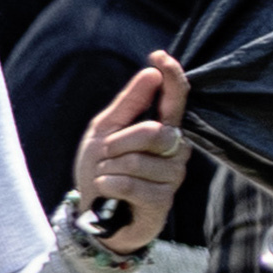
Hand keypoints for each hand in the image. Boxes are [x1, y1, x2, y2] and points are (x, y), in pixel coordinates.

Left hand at [74, 54, 193, 246]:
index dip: (172, 78)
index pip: (175, 100)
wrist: (95, 215)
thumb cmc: (103, 169)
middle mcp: (176, 152)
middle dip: (119, 142)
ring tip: (108, 177)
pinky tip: (107, 190)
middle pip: (154, 132)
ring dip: (109, 168)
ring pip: (137, 160)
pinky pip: (129, 184)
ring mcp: (172, 178)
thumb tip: (151, 73)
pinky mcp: (162, 202)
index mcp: (164, 129)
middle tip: (106, 155)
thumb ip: (129, 103)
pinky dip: (108, 184)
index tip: (160, 57)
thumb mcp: (105, 131)